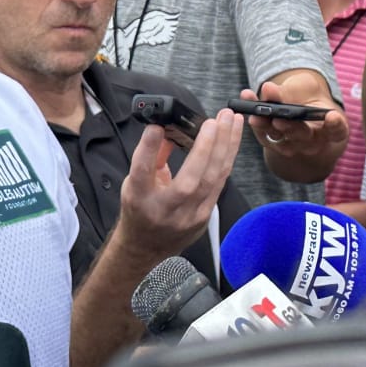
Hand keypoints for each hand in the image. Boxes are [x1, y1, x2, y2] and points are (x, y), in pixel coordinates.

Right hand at [117, 108, 243, 262]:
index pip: (143, 171)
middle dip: (207, 145)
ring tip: (231, 121)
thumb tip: (168, 128)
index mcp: (138, 198)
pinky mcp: (204, 218)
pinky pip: (219, 184)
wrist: (145, 247)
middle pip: (189, 178)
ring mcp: (187, 217)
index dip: (149, 149)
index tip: (157, 127)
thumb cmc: (140, 208)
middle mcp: (164, 210)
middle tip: (217, 119)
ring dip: (226, 147)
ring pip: (213, 180)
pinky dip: (227, 159)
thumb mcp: (133, 181)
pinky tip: (232, 141)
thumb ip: (150, 156)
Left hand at [238, 83, 348, 165]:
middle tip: (279, 120)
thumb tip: (268, 90)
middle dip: (290, 128)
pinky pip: (264, 136)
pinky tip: (245, 101)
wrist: (298, 106)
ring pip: (280, 139)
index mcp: (331, 128)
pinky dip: (254, 121)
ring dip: (265, 125)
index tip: (332, 117)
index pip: (338, 130)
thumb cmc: (307, 96)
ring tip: (254, 115)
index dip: (336, 125)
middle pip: (304, 137)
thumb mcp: (303, 88)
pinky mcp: (274, 143)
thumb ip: (288, 91)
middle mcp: (314, 141)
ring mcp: (293, 145)